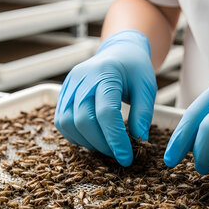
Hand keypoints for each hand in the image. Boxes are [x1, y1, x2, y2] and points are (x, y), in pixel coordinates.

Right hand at [55, 30, 156, 165]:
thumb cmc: (135, 69)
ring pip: (67, 122)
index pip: (106, 113)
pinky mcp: (62, 93)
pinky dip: (75, 135)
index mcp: (106, 73)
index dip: (115, 139)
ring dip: (86, 142)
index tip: (127, 157)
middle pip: (83, 120)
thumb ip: (143, 114)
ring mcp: (69, 85)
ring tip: (105, 147)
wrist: (118, 51)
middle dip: (101, 144)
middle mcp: (82, 78)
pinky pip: (61, 120)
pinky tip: (92, 139)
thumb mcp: (147, 88)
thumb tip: (138, 142)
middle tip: (117, 154)